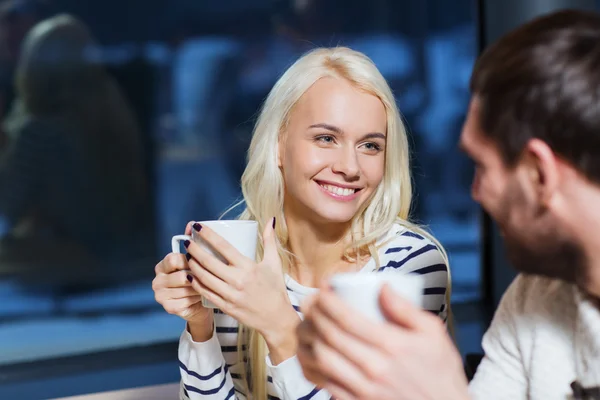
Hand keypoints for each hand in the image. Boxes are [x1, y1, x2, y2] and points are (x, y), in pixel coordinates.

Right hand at [152, 222, 213, 339]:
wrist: (199, 304)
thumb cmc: (199, 278)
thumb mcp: (195, 260)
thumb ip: (192, 242)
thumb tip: (192, 224)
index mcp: (162, 265)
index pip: (173, 259)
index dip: (189, 260)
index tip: (200, 262)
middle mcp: (157, 280)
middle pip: (181, 276)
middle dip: (197, 276)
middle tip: (209, 276)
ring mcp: (161, 295)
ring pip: (186, 289)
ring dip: (200, 287)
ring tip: (208, 286)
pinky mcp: (168, 308)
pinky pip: (187, 301)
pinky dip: (197, 298)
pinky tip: (202, 297)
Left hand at [186, 218, 299, 362]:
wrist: (276, 318)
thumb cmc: (275, 289)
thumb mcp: (274, 263)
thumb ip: (270, 240)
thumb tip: (270, 221)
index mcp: (248, 267)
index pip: (224, 247)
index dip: (208, 235)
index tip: (198, 227)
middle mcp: (237, 281)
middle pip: (208, 262)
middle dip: (194, 250)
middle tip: (187, 242)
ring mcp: (230, 295)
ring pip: (204, 278)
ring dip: (192, 265)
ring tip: (187, 256)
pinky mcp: (225, 307)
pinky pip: (206, 293)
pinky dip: (196, 283)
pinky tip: (191, 276)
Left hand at [297, 284, 468, 399]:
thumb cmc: (441, 372)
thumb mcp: (434, 333)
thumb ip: (407, 309)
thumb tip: (383, 286)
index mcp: (393, 345)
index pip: (348, 318)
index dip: (328, 300)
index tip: (321, 287)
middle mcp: (375, 367)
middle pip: (331, 335)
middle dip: (314, 313)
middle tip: (310, 301)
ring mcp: (365, 389)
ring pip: (323, 358)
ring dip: (310, 337)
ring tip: (309, 323)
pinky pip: (327, 382)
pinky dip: (315, 364)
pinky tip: (314, 351)